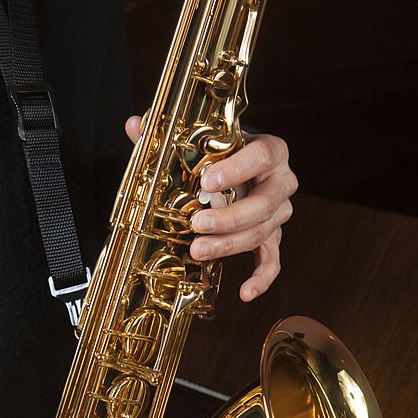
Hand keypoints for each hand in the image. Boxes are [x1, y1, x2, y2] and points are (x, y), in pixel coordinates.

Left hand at [125, 117, 297, 300]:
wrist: (240, 167)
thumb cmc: (221, 152)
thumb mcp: (200, 139)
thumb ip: (168, 133)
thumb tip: (135, 124)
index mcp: (270, 150)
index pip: (261, 157)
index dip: (236, 169)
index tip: (207, 181)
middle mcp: (282, 181)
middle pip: (262, 204)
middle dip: (228, 218)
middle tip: (197, 225)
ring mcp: (279, 211)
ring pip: (262, 232)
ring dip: (229, 245)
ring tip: (197, 251)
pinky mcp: (273, 236)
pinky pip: (273, 260)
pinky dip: (261, 278)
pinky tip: (244, 293)